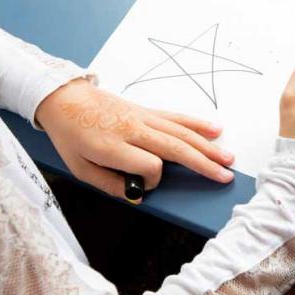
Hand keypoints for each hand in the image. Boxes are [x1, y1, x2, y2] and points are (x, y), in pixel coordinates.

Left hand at [35, 80, 234, 202]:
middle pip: (175, 147)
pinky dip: (197, 124)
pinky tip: (215, 129)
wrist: (66, 99)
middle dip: (203, 164)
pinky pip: (176, 118)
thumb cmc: (71, 136)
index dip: (153, 181)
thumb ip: (109, 185)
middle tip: (225, 177)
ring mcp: (142, 117)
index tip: (143, 185)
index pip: (149, 166)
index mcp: (113, 146)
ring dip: (207, 146)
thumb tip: (138, 195)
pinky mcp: (147, 110)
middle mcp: (132, 129)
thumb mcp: (80, 168)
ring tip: (228, 159)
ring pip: (181, 132)